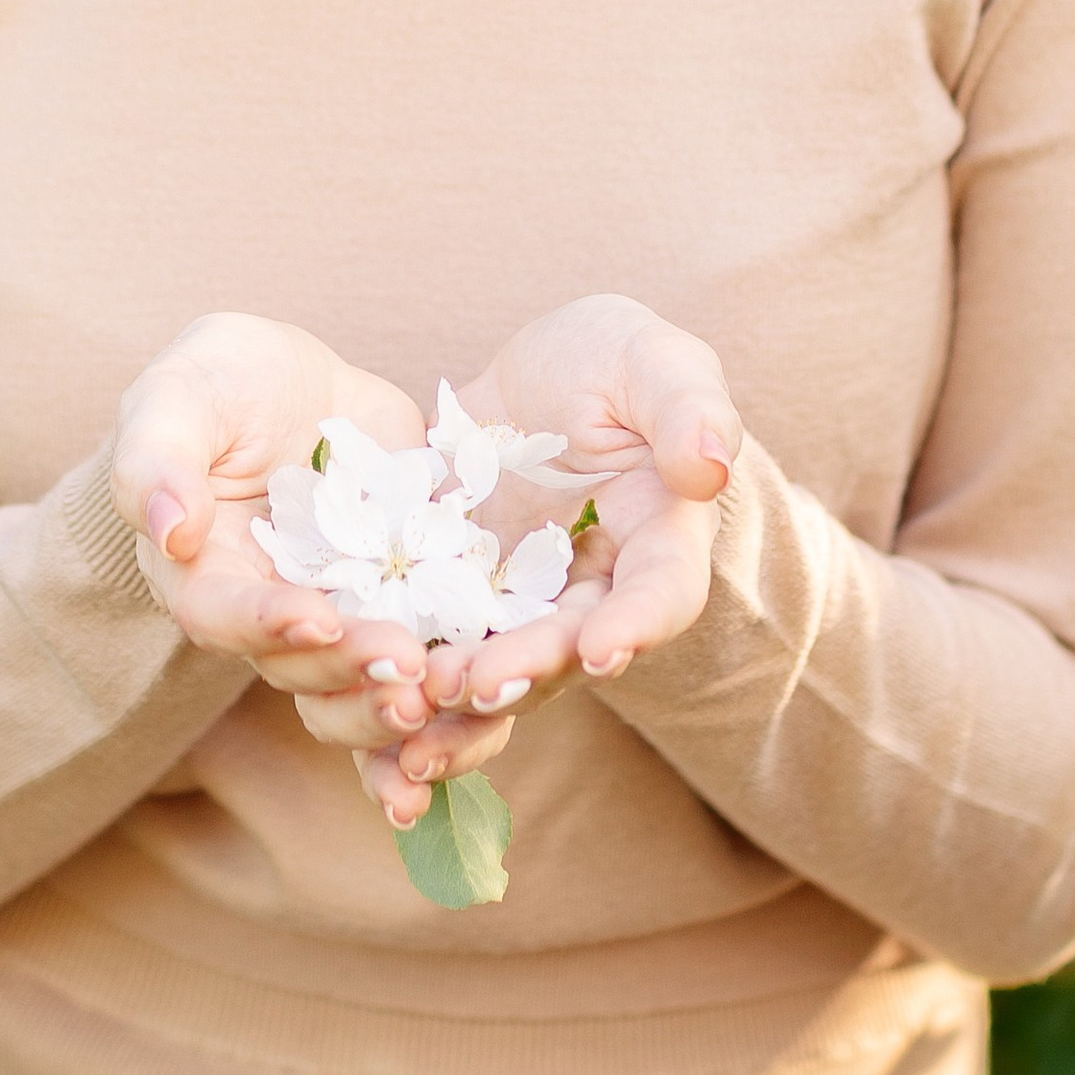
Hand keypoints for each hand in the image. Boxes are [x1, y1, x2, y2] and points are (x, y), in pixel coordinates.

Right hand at [109, 313, 441, 755]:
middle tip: (405, 663)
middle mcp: (272, 612)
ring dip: (399, 700)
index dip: (265, 623)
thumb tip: (168, 529)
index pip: (222, 615)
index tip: (314, 615)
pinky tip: (498, 697)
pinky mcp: (405, 596)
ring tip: (445, 690)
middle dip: (353, 669)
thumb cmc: (216, 383)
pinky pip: (429, 653)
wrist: (296, 383)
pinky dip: (458, 686)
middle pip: (301, 666)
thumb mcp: (177, 397)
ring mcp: (342, 610)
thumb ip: (157, 458)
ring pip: (363, 682)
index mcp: (204, 573)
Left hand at [341, 295, 741, 831]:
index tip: (602, 651)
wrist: (535, 377)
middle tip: (478, 684)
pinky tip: (363, 709)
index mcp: (657, 538)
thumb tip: (711, 465)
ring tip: (413, 714)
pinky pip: (433, 651)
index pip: (662, 593)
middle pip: (568, 647)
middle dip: (525, 671)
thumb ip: (687, 405)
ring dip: (460, 702)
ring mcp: (521, 604)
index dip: (637, 625)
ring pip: (500, 670)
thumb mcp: (651, 361)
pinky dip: (403, 686)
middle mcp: (593, 592)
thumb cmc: (612, 362)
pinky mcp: (454, 598)